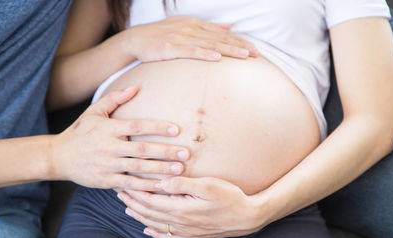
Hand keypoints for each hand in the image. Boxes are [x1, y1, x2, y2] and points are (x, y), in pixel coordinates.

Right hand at [50, 88, 189, 190]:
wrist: (58, 157)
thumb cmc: (80, 132)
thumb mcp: (94, 112)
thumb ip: (114, 98)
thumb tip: (136, 87)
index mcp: (109, 129)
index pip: (136, 126)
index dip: (157, 127)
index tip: (176, 129)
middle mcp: (109, 147)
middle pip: (141, 149)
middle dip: (165, 152)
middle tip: (186, 153)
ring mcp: (108, 165)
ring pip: (138, 168)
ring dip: (160, 170)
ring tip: (180, 170)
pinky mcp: (106, 180)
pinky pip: (129, 184)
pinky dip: (146, 186)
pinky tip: (162, 186)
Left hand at [118, 176, 264, 237]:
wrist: (247, 217)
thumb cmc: (229, 197)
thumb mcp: (207, 185)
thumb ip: (182, 184)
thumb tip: (161, 182)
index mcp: (182, 208)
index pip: (151, 201)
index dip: (136, 193)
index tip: (125, 185)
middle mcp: (180, 223)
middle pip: (150, 213)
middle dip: (134, 203)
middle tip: (120, 193)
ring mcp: (187, 232)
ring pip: (156, 225)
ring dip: (140, 216)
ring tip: (128, 209)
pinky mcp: (194, 237)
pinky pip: (169, 237)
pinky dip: (155, 233)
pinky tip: (148, 230)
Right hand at [123, 16, 257, 61]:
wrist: (137, 39)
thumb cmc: (162, 36)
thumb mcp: (186, 27)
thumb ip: (208, 28)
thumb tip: (229, 26)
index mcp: (195, 24)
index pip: (222, 34)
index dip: (238, 41)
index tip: (253, 49)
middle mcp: (190, 29)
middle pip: (219, 38)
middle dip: (239, 46)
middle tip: (255, 54)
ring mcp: (181, 37)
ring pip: (209, 44)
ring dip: (228, 50)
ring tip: (244, 56)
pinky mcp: (171, 48)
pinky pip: (191, 51)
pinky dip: (204, 54)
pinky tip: (216, 58)